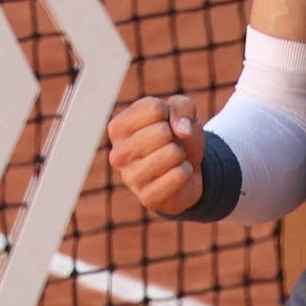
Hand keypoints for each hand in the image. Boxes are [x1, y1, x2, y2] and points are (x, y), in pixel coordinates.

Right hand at [106, 95, 206, 214]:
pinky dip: (187, 171)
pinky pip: (180, 175)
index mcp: (117, 128)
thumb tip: (181, 130)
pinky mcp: (147, 198)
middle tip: (170, 144)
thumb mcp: (181, 109)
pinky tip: (177, 174)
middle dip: (176, 135)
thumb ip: (182, 107)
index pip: (154, 109)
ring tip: (173, 159)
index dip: (169, 113)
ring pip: (172, 153)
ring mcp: (130, 178)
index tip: (165, 123)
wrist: (188, 167)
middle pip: (162, 131)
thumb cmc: (177, 134)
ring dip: (181, 154)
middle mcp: (117, 154)